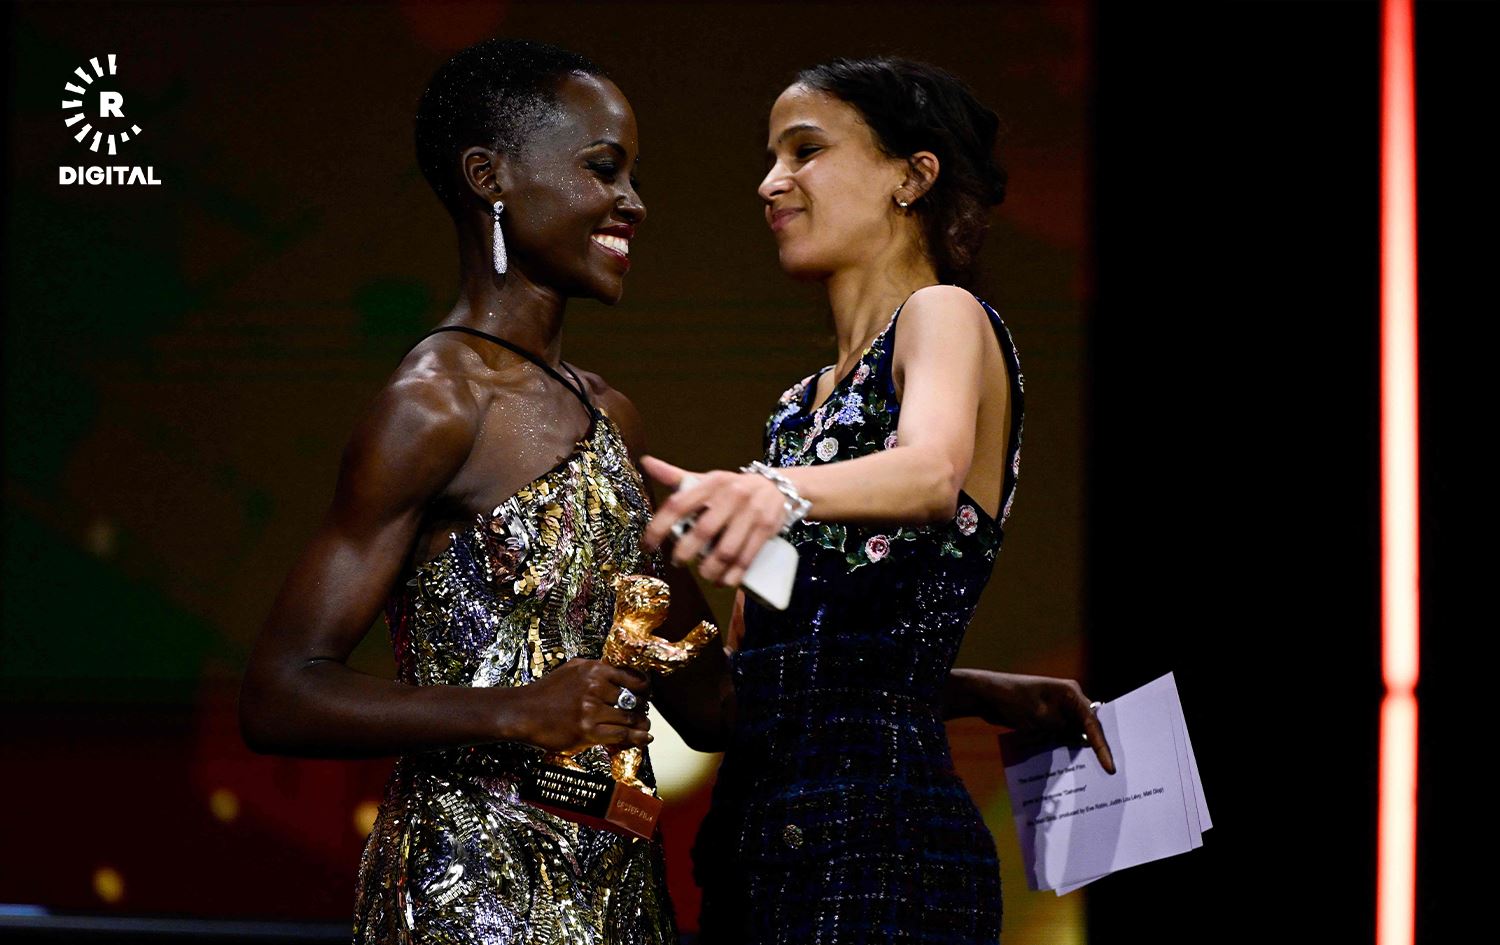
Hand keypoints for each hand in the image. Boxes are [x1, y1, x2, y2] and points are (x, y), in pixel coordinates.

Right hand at [510, 658, 651, 753]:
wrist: (522, 712)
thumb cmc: (546, 692)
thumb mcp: (573, 669)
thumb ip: (596, 669)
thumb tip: (620, 673)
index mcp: (595, 670)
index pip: (633, 678)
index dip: (645, 689)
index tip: (645, 696)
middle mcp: (595, 687)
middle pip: (634, 699)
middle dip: (642, 708)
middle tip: (642, 714)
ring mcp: (591, 709)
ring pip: (630, 718)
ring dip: (641, 724)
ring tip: (644, 727)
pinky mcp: (586, 730)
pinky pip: (620, 734)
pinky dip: (636, 738)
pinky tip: (644, 738)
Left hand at [640, 455, 785, 587]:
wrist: (778, 486)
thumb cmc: (733, 487)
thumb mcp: (707, 479)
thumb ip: (676, 476)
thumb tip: (645, 463)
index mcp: (711, 483)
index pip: (678, 504)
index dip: (659, 527)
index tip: (648, 546)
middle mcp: (731, 495)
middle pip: (703, 531)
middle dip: (686, 553)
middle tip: (678, 562)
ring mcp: (750, 512)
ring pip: (726, 551)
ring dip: (710, 569)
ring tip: (703, 574)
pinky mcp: (766, 528)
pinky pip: (747, 558)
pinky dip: (733, 575)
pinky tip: (724, 581)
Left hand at [970, 671, 1115, 773]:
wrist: (986, 696)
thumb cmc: (1013, 700)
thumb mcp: (1040, 717)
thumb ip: (1063, 728)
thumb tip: (1082, 741)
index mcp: (1071, 693)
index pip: (1093, 723)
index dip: (1102, 746)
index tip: (1110, 767)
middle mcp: (1068, 700)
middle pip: (1088, 728)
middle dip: (1096, 748)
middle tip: (1110, 771)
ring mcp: (1058, 710)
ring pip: (1075, 734)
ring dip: (1080, 751)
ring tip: (1096, 773)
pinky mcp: (1047, 720)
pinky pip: (1062, 736)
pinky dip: (1064, 749)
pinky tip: (1071, 767)